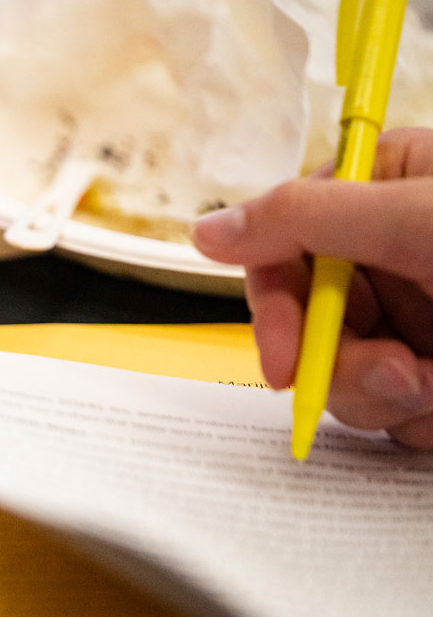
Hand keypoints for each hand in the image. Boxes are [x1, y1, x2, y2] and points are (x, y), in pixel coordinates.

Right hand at [191, 127, 432, 448]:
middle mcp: (395, 260)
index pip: (285, 252)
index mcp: (383, 195)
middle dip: (346, 366)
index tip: (289, 361)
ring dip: (388, 399)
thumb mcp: (416, 216)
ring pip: (349, 382)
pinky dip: (421, 421)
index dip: (279, 312)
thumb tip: (205, 229)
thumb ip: (306, 219)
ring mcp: (418, 323)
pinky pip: (397, 418)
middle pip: (310, 327)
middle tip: (399, 378)